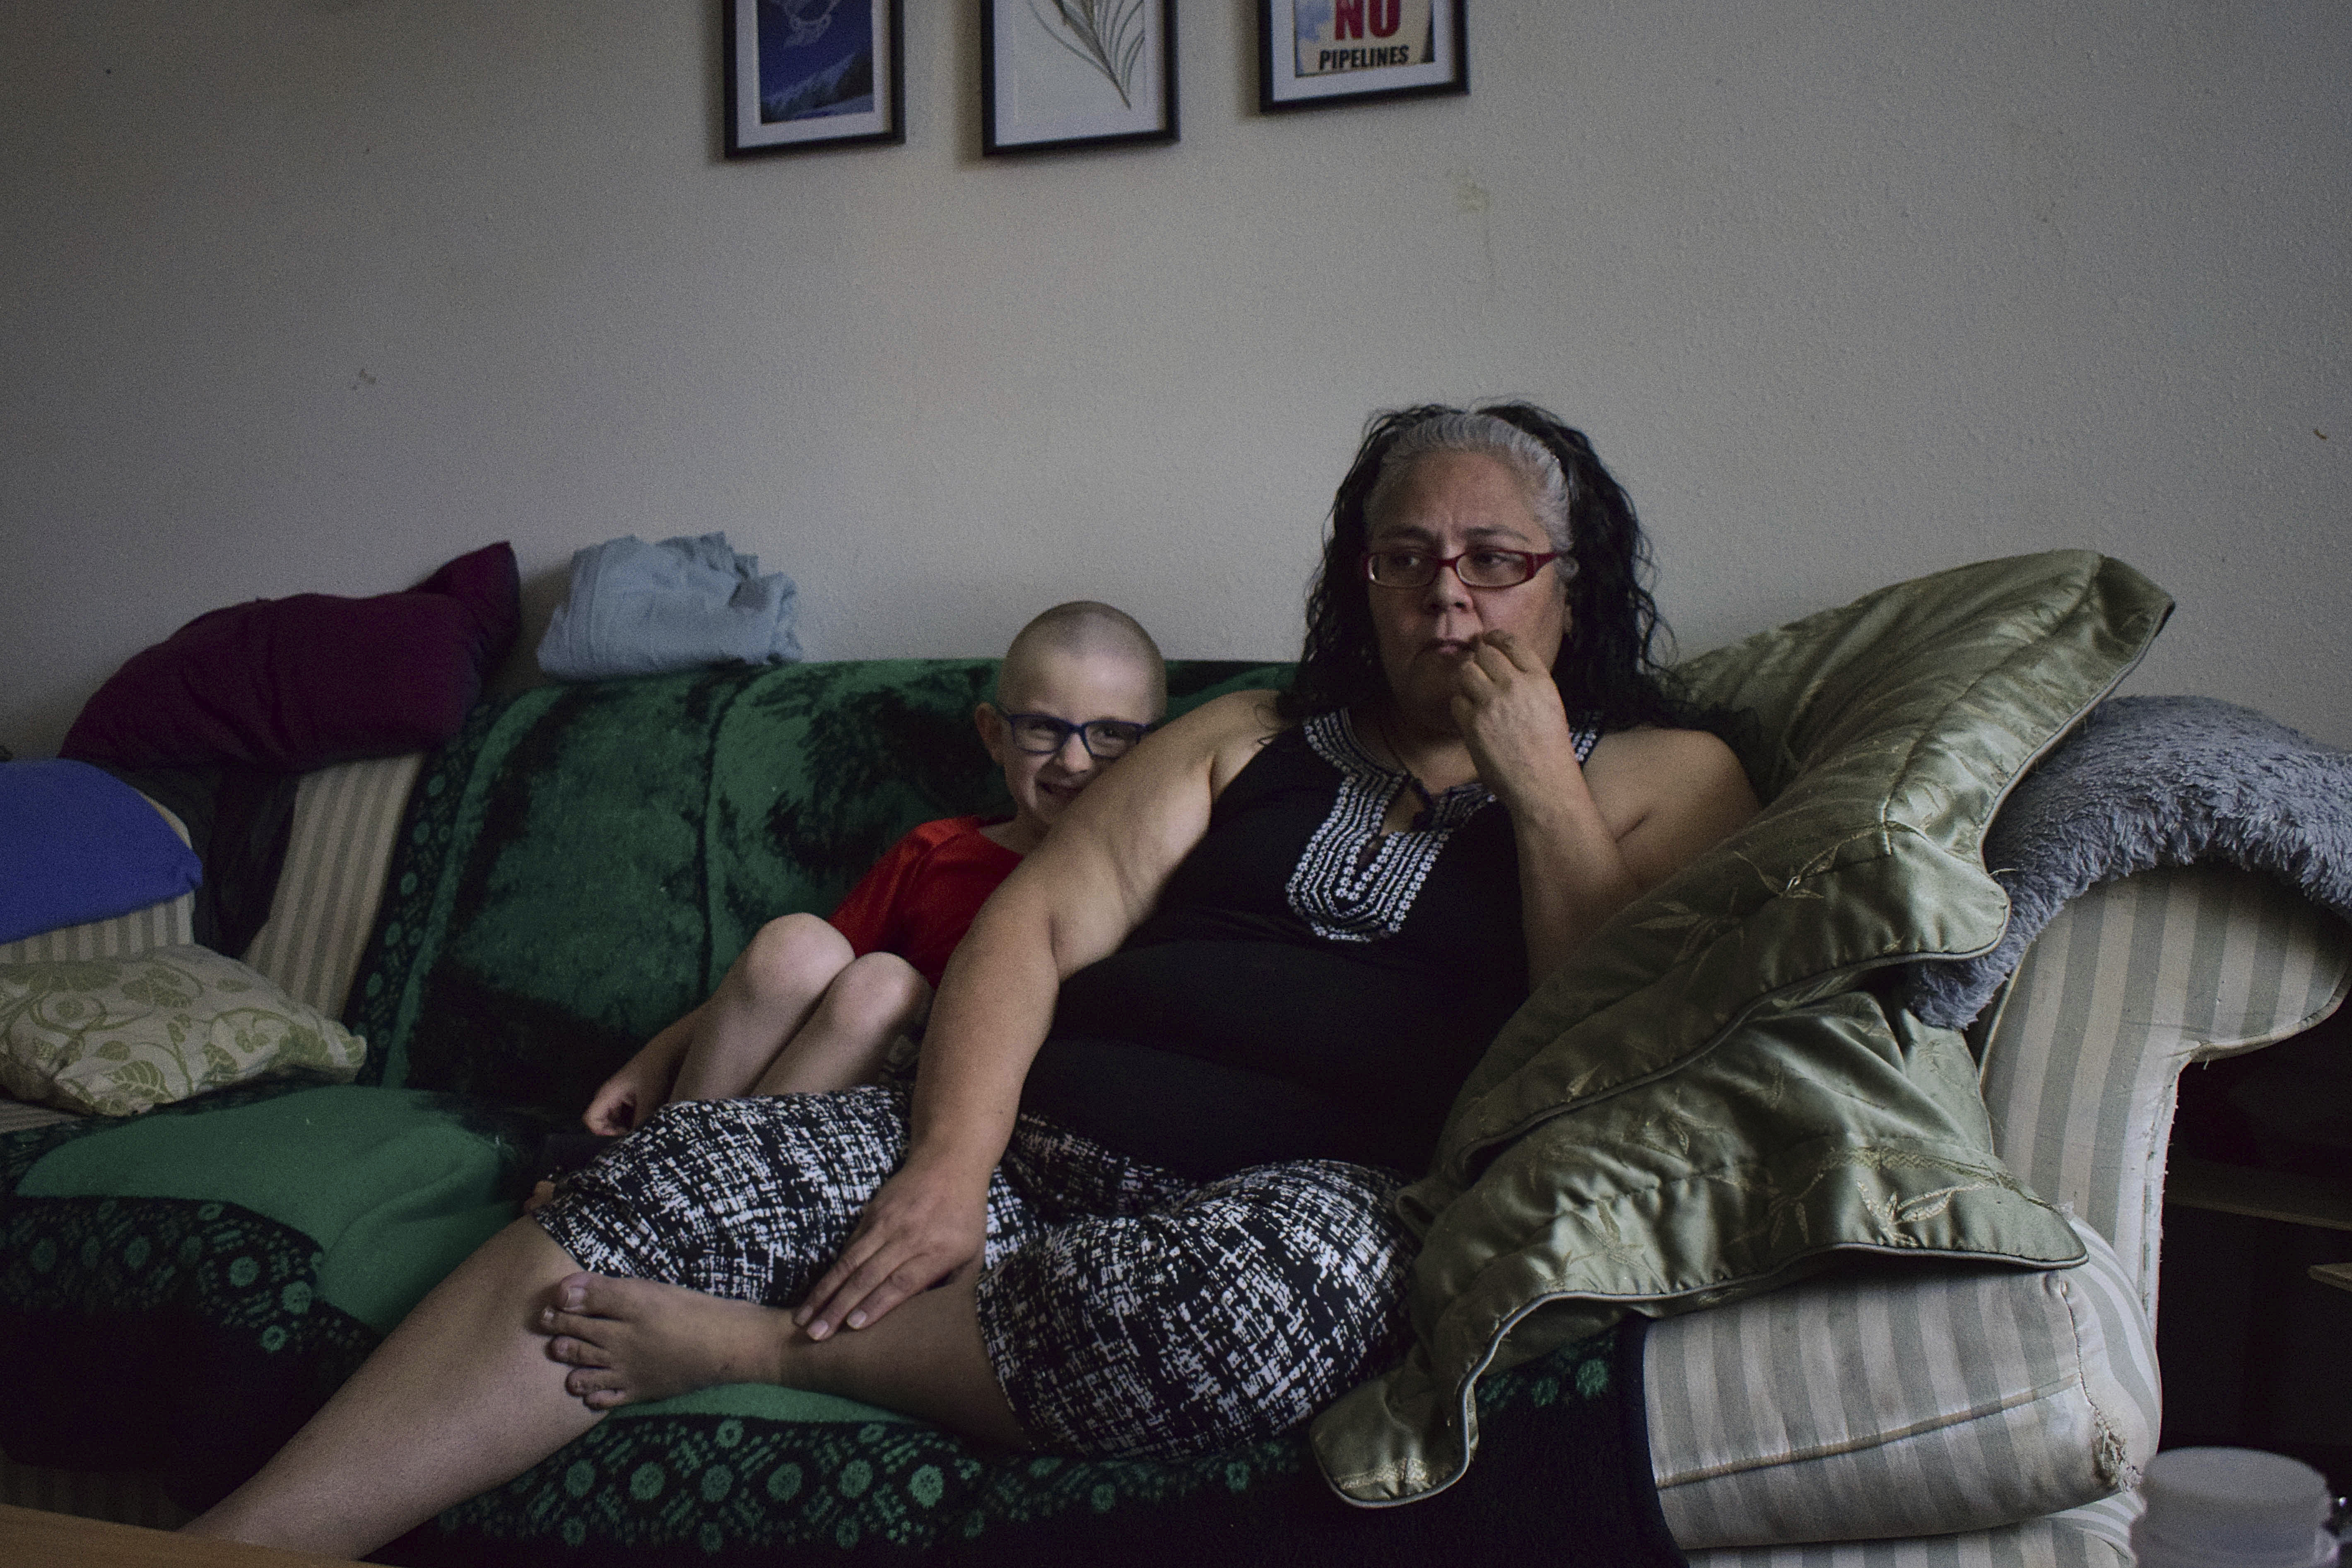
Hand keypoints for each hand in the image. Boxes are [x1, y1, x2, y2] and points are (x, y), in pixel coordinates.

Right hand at [582, 1053, 668, 1134]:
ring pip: (614, 1120)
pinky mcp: (628, 1098)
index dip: (602, 1132)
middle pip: (602, 1122)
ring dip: (625, 1127)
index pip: (590, 1119)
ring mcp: (618, 1097)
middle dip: (615, 1133)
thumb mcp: (649, 1098)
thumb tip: (639, 1140)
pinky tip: (646, 1121)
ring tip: (643, 1129)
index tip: (622, 1135)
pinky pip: (624, 1115)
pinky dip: (632, 1121)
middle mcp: (609, 1096)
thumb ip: (641, 1120)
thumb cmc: (655, 1071)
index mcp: (608, 1094)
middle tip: (635, 1136)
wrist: (667, 1052)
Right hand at [795, 1159, 987, 1340]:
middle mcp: (908, 1237)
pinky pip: (849, 1248)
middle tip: (816, 1334)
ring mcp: (886, 1223)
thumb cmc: (965, 1217)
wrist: (948, 1162)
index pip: (901, 1281)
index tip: (853, 1325)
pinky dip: (831, 1272)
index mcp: (937, 1250)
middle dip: (838, 1307)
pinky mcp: (871, 1214)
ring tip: (802, 1318)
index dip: (876, 1303)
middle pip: (868, 1275)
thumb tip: (931, 1323)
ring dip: (824, 1292)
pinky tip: (816, 1293)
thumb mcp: (972, 1254)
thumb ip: (953, 1288)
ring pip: (849, 1262)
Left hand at [1449, 630, 1582, 808]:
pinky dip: (1460, 707)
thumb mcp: (1550, 707)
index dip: (1496, 638)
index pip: (1513, 643)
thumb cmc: (1549, 752)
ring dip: (1467, 680)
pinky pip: (1456, 701)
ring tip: (1474, 694)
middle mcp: (1515, 686)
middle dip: (1478, 658)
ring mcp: (1492, 703)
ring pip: (1466, 672)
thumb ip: (1529, 684)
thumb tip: (1503, 668)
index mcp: (1540, 680)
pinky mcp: (1473, 723)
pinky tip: (1471, 718)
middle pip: (1484, 654)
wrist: (1543, 785)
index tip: (1488, 639)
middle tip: (1475, 665)